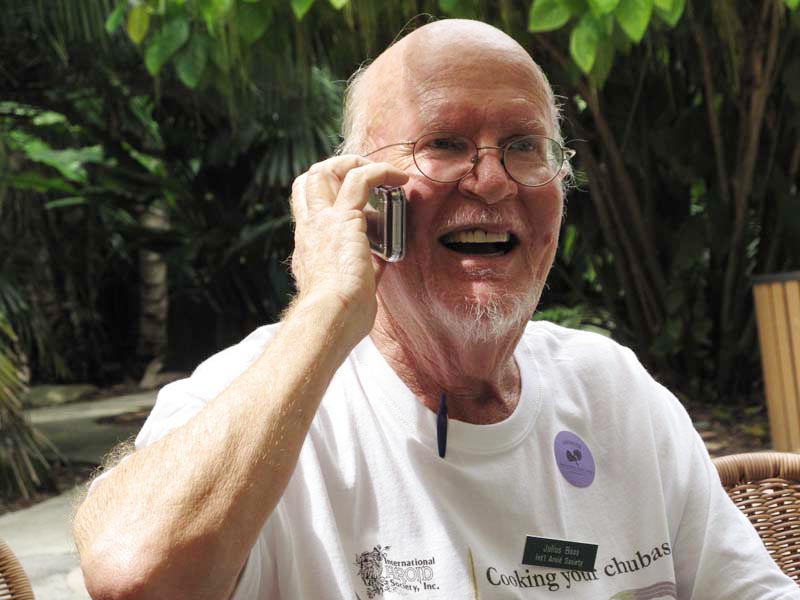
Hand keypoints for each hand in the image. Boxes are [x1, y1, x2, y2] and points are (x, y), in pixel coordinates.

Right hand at [290, 155, 408, 338]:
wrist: (330, 318)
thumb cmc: (340, 316)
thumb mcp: (350, 289)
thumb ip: (363, 270)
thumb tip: (379, 261)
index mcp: (309, 248)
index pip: (307, 209)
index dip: (327, 196)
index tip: (354, 202)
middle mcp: (310, 229)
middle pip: (309, 181)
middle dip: (335, 169)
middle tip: (365, 178)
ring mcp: (322, 222)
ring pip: (325, 171)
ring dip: (355, 163)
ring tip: (382, 172)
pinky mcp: (344, 219)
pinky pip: (361, 179)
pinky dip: (381, 171)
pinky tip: (399, 178)